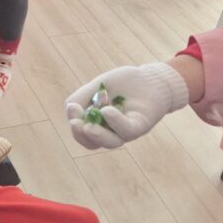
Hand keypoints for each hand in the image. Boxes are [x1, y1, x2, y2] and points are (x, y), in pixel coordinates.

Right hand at [64, 63, 189, 148]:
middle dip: (82, 135)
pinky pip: (127, 130)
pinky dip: (115, 122)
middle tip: (77, 124)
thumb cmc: (125, 83)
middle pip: (94, 143)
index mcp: (99, 124)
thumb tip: (70, 109)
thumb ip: (83, 96)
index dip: (75, 127)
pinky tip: (107, 111)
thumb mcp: (100, 85)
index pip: (84, 135)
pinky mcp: (141, 125)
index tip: (72, 110)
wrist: (152, 78)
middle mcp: (112, 132)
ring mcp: (127, 130)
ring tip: (89, 125)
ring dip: (98, 135)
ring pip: (111, 142)